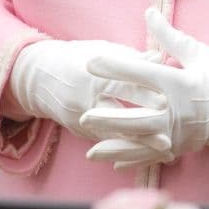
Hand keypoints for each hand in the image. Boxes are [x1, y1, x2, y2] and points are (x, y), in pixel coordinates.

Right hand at [8, 38, 162, 142]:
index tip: (166, 102)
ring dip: (139, 145)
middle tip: (168, 137)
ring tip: (166, 151)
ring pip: (113, 136)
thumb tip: (159, 58)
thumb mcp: (102, 52)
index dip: (142, 94)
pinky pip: (106, 144)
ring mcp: (81, 119)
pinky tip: (151, 155)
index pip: (120, 86)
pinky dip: (128, 150)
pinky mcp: (81, 133)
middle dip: (142, 127)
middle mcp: (86, 99)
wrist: (40, 77)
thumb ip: (131, 59)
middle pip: (117, 116)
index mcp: (92, 75)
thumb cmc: (78, 58)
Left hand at [80, 8, 208, 167]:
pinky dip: (134, 159)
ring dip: (115, 146)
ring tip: (90, 150)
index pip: (140, 74)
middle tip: (83, 114)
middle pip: (135, 117)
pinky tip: (116, 162)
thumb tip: (149, 13)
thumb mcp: (202, 52)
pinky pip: (154, 156)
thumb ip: (171, 37)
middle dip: (108, 116)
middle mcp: (179, 113)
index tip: (92, 62)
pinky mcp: (185, 146)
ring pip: (141, 143)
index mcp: (181, 84)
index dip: (114, 66)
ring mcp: (182, 134)